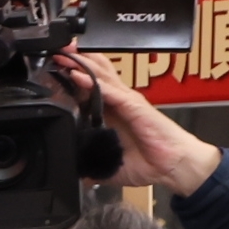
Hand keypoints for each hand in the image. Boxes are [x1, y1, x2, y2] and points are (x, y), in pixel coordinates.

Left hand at [57, 55, 220, 195]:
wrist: (173, 165)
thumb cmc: (149, 161)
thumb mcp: (112, 166)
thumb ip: (94, 167)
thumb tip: (80, 176)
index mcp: (113, 112)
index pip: (90, 87)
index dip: (73, 74)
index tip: (55, 69)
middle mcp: (120, 101)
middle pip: (96, 72)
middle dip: (75, 60)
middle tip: (57, 52)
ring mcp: (127, 101)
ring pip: (102, 75)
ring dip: (81, 64)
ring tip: (63, 55)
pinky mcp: (134, 105)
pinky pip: (111, 91)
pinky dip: (93, 83)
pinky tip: (78, 76)